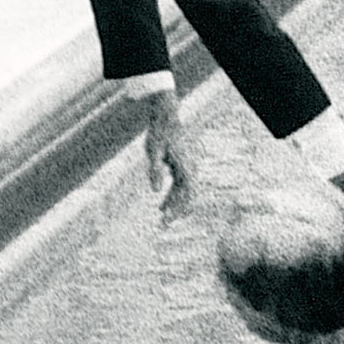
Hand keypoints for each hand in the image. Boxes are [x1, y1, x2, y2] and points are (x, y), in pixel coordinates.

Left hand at [144, 91, 194, 220]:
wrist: (166, 116)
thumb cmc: (159, 133)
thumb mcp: (152, 151)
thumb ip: (154, 171)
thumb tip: (155, 191)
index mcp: (186, 167)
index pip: (186, 194)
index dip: (177, 209)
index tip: (165, 220)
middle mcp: (191, 168)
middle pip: (188, 196)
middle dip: (177, 212)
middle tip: (162, 226)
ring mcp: (189, 167)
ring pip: (184, 193)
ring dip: (174, 205)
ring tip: (161, 219)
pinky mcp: (183, 166)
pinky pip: (180, 186)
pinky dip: (173, 197)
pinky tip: (162, 206)